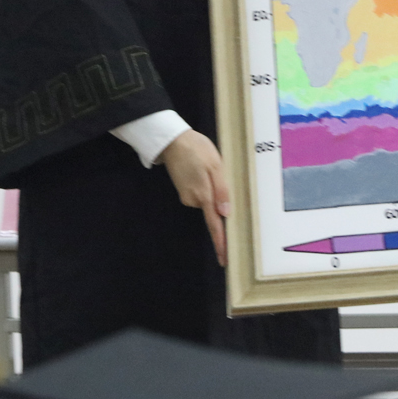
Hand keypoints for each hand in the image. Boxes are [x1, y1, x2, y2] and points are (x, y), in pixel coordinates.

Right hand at [159, 130, 230, 265]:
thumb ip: (221, 190)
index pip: (214, 224)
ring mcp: (187, 196)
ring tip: (209, 167)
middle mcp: (193, 200)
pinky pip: (201, 194)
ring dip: (212, 189)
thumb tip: (225, 214)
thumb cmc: (197, 150)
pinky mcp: (184, 190)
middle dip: (220, 200)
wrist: (172, 140)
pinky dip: (205, 186)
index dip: (220, 242)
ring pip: (207, 200)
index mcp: (203, 195)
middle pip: (213, 210)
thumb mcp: (215, 166)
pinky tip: (202, 170)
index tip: (223, 259)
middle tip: (217, 173)